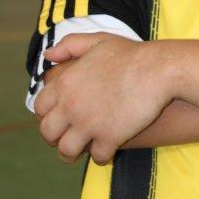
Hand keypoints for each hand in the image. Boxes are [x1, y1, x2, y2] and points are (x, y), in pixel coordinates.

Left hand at [35, 34, 173, 164]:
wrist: (158, 69)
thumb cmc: (130, 54)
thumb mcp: (97, 41)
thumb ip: (69, 45)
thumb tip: (48, 55)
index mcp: (66, 83)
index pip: (40, 108)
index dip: (47, 114)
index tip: (57, 117)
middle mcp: (72, 106)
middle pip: (48, 133)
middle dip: (55, 137)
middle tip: (66, 136)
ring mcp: (89, 125)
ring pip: (67, 151)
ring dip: (73, 153)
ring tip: (82, 150)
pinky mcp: (109, 138)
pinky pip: (97, 157)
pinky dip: (101, 155)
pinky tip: (107, 149)